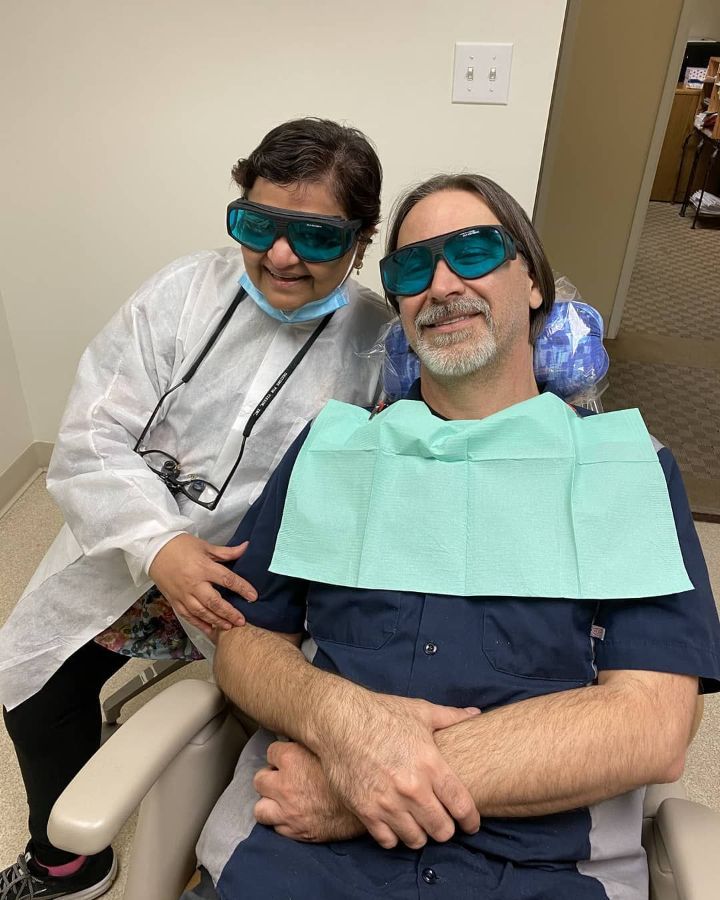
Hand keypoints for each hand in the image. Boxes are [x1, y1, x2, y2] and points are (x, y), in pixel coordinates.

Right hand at [149, 534, 257, 635]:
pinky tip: (210, 630)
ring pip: (202, 612)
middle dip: (229, 612)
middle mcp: (194, 583)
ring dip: (216, 621)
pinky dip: (199, 624)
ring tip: (229, 626)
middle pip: (215, 601)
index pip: (227, 579)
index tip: (253, 596)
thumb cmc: (180, 545)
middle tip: (242, 621)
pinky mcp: (174, 601)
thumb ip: (226, 552)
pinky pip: (188, 616)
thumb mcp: (205, 546)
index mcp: (203, 567)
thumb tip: (246, 547)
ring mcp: (183, 594)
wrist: (153, 550)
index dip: (242, 588)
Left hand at [254, 741, 363, 841]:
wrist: (369, 807)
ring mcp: (288, 811)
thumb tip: (307, 733)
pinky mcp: (296, 831)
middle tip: (284, 780)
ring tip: (282, 802)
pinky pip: (276, 828)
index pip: (271, 752)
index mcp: (292, 758)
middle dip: (271, 779)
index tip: (290, 758)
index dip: (281, 755)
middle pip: (259, 780)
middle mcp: (285, 785)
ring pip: (260, 809)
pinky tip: (294, 816)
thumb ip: (313, 743)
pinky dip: (282, 823)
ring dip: (270, 804)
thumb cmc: (355, 774)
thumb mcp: (332, 750)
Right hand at [316, 692, 480, 849]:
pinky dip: (394, 836)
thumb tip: (475, 714)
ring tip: (418, 822)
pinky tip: (395, 822)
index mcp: (430, 764)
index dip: (471, 820)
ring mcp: (387, 802)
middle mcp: (411, 788)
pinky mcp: (365, 811)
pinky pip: (388, 841)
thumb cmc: (381, 713)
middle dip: (446, 828)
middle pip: (442, 830)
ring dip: (420, 833)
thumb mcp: (420, 711)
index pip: (461, 806)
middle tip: (441, 820)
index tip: (471, 824)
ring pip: (416, 840)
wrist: (339, 720)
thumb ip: (451, 716)